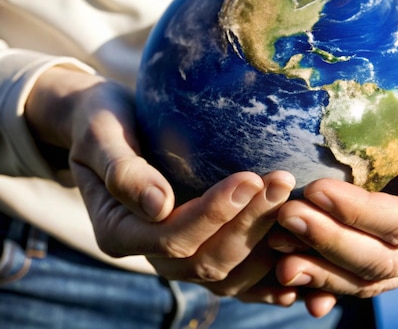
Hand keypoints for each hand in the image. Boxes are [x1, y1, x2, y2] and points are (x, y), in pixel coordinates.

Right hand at [25, 67, 298, 303]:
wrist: (109, 126)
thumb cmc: (101, 121)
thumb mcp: (100, 135)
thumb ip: (123, 170)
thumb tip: (159, 206)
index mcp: (119, 232)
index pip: (172, 238)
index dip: (213, 214)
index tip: (249, 178)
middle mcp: (149, 253)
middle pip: (206, 259)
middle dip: (248, 224)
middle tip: (281, 182)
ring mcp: (177, 256)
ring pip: (227, 273)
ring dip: (264, 244)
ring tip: (296, 205)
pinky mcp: (200, 247)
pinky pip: (236, 274)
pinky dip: (266, 274)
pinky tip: (297, 258)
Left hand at [270, 58, 397, 310]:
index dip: (361, 214)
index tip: (315, 191)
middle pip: (389, 259)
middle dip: (332, 242)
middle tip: (283, 217)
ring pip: (377, 275)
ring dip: (326, 266)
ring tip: (278, 249)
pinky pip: (373, 271)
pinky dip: (334, 274)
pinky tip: (298, 267)